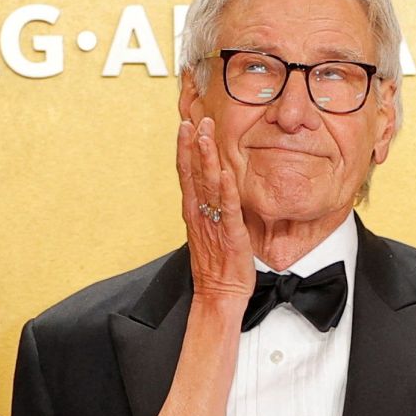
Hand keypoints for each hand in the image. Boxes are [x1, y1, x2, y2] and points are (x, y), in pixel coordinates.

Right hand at [176, 117, 253, 300]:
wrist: (218, 295)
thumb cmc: (216, 267)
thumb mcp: (211, 232)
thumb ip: (212, 209)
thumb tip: (220, 188)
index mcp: (194, 212)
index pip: (186, 174)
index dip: (185, 149)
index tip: (186, 126)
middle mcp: (198, 214)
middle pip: (192, 173)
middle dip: (193, 145)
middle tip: (195, 120)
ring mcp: (212, 223)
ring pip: (207, 185)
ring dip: (206, 157)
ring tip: (205, 134)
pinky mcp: (230, 234)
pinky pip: (227, 207)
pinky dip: (225, 189)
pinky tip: (224, 172)